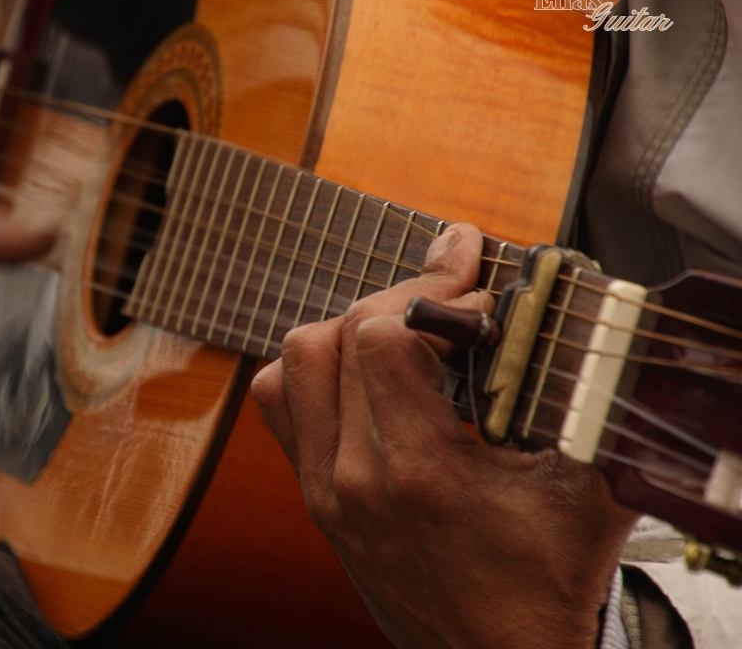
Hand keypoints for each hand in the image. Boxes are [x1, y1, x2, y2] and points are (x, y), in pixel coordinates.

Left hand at [252, 224, 637, 648]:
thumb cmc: (543, 583)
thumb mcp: (587, 491)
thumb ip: (582, 401)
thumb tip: (573, 314)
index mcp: (418, 471)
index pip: (382, 337)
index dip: (431, 292)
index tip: (476, 283)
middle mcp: (352, 477)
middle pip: (337, 336)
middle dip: (400, 295)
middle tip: (452, 290)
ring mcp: (322, 488)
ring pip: (293, 363)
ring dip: (347, 327)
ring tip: (406, 323)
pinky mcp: (312, 497)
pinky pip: (279, 404)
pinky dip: (313, 370)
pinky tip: (363, 367)